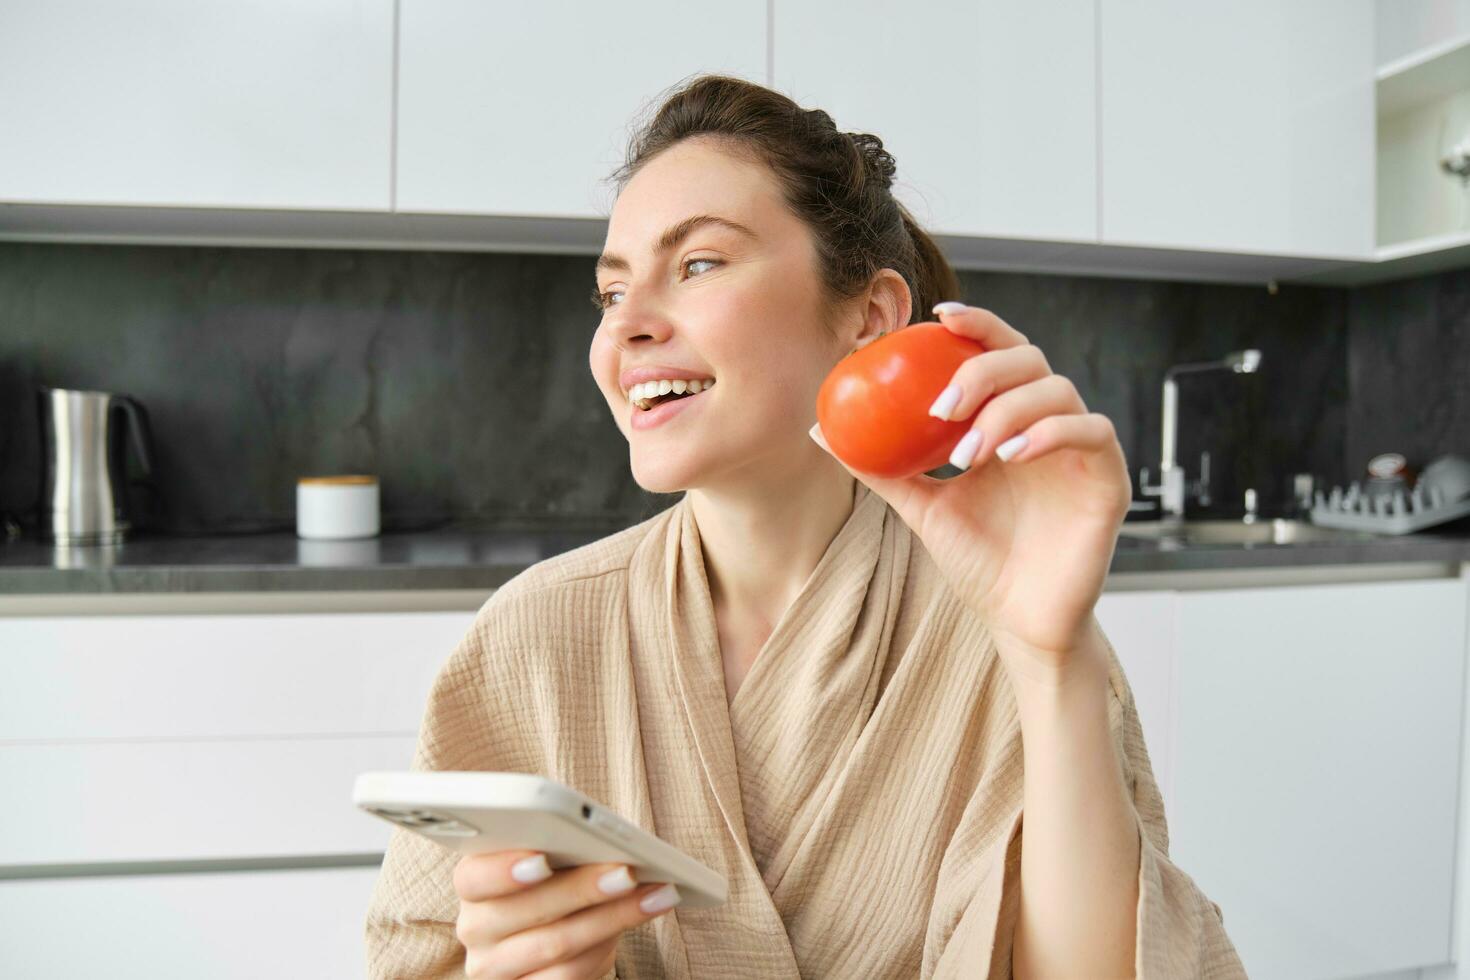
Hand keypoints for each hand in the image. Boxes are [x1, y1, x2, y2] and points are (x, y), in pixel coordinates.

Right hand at [453, 850, 680, 978]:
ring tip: (652, 895)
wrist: (551, 940)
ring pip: (556, 945)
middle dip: (584, 889)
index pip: (474, 877)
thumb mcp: (550, 862)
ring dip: (612, 918)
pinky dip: (607, 949)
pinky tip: (638, 921)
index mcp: (473, 883)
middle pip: (528, 910)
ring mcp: (495, 968)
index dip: (504, 869)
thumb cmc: (554, 883)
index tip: (542, 858)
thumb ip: (561, 849)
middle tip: (627, 872)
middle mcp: (476, 928)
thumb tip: (606, 841)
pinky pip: (567, 977)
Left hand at [811, 303, 1130, 683]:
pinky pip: (1092, 431)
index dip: (977, 325)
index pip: (1000, 352)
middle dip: (982, 371)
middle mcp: (1047, 424)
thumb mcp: (921, 506)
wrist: (1018, 620)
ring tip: (967, 453)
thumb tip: (821, 429)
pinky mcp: (1108, 478)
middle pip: (1028, 359)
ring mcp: (1080, 449)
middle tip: (941, 406)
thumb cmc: (980, 561)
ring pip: (1058, 389)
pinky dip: (1050, 432)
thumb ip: (880, 465)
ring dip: (1006, 410)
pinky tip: (1012, 455)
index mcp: (1009, 421)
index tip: (937, 316)